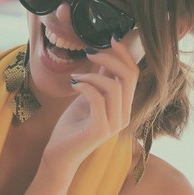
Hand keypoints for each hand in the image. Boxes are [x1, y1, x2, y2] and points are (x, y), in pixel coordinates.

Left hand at [43, 36, 138, 169]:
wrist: (59, 155)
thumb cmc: (71, 128)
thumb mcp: (88, 98)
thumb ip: (100, 80)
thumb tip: (105, 56)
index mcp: (123, 107)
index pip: (134, 74)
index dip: (125, 54)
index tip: (110, 39)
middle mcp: (124, 116)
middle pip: (129, 77)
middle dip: (109, 58)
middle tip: (89, 52)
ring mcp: (114, 124)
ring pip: (114, 87)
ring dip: (92, 75)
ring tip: (76, 76)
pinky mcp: (100, 130)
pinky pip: (98, 98)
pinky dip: (85, 86)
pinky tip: (74, 85)